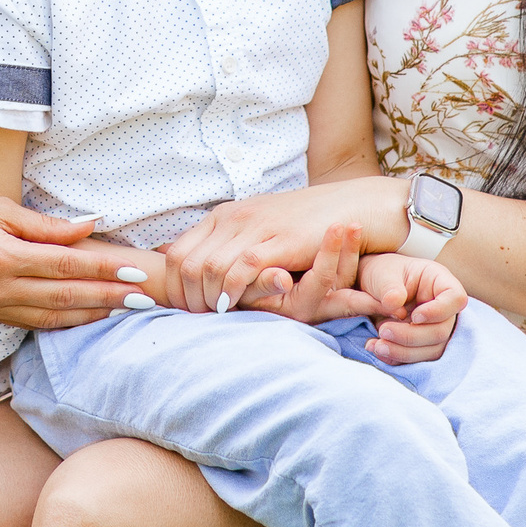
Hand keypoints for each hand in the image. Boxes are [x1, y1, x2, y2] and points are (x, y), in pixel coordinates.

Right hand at [0, 184, 143, 330]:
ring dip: (92, 314)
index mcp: (1, 256)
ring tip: (125, 310)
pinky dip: (63, 322)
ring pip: (52, 316)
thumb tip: (91, 226)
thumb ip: (45, 225)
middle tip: (145, 298)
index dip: (104, 269)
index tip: (136, 270)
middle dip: (109, 297)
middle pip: (65, 295)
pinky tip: (86, 317)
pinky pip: (32, 323)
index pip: (66, 265)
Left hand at [161, 174, 405, 314]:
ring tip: (211, 318)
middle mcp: (233, 218)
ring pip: (207, 267)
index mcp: (224, 216)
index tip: (182, 309)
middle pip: (184, 263)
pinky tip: (232, 307)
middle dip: (184, 297)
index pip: (177, 253)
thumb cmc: (307, 225)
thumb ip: (233, 248)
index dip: (173, 286)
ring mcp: (254, 227)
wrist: (352, 206)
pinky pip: (241, 268)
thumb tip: (200, 275)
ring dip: (205, 299)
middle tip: (194, 320)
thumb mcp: (260, 231)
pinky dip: (231, 291)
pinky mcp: (278, 240)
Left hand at [342, 253, 464, 363]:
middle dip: (411, 336)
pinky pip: (418, 358)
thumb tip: (394, 304)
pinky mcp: (423, 345)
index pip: (455, 298)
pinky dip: (397, 358)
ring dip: (404, 352)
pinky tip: (378, 350)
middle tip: (383, 331)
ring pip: (432, 350)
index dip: (439, 311)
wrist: (370, 288)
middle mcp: (442, 308)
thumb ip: (389, 287)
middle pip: (442, 331)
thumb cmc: (382, 274)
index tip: (415, 316)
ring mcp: (434, 328)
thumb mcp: (381, 273)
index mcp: (439, 282)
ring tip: (378, 346)